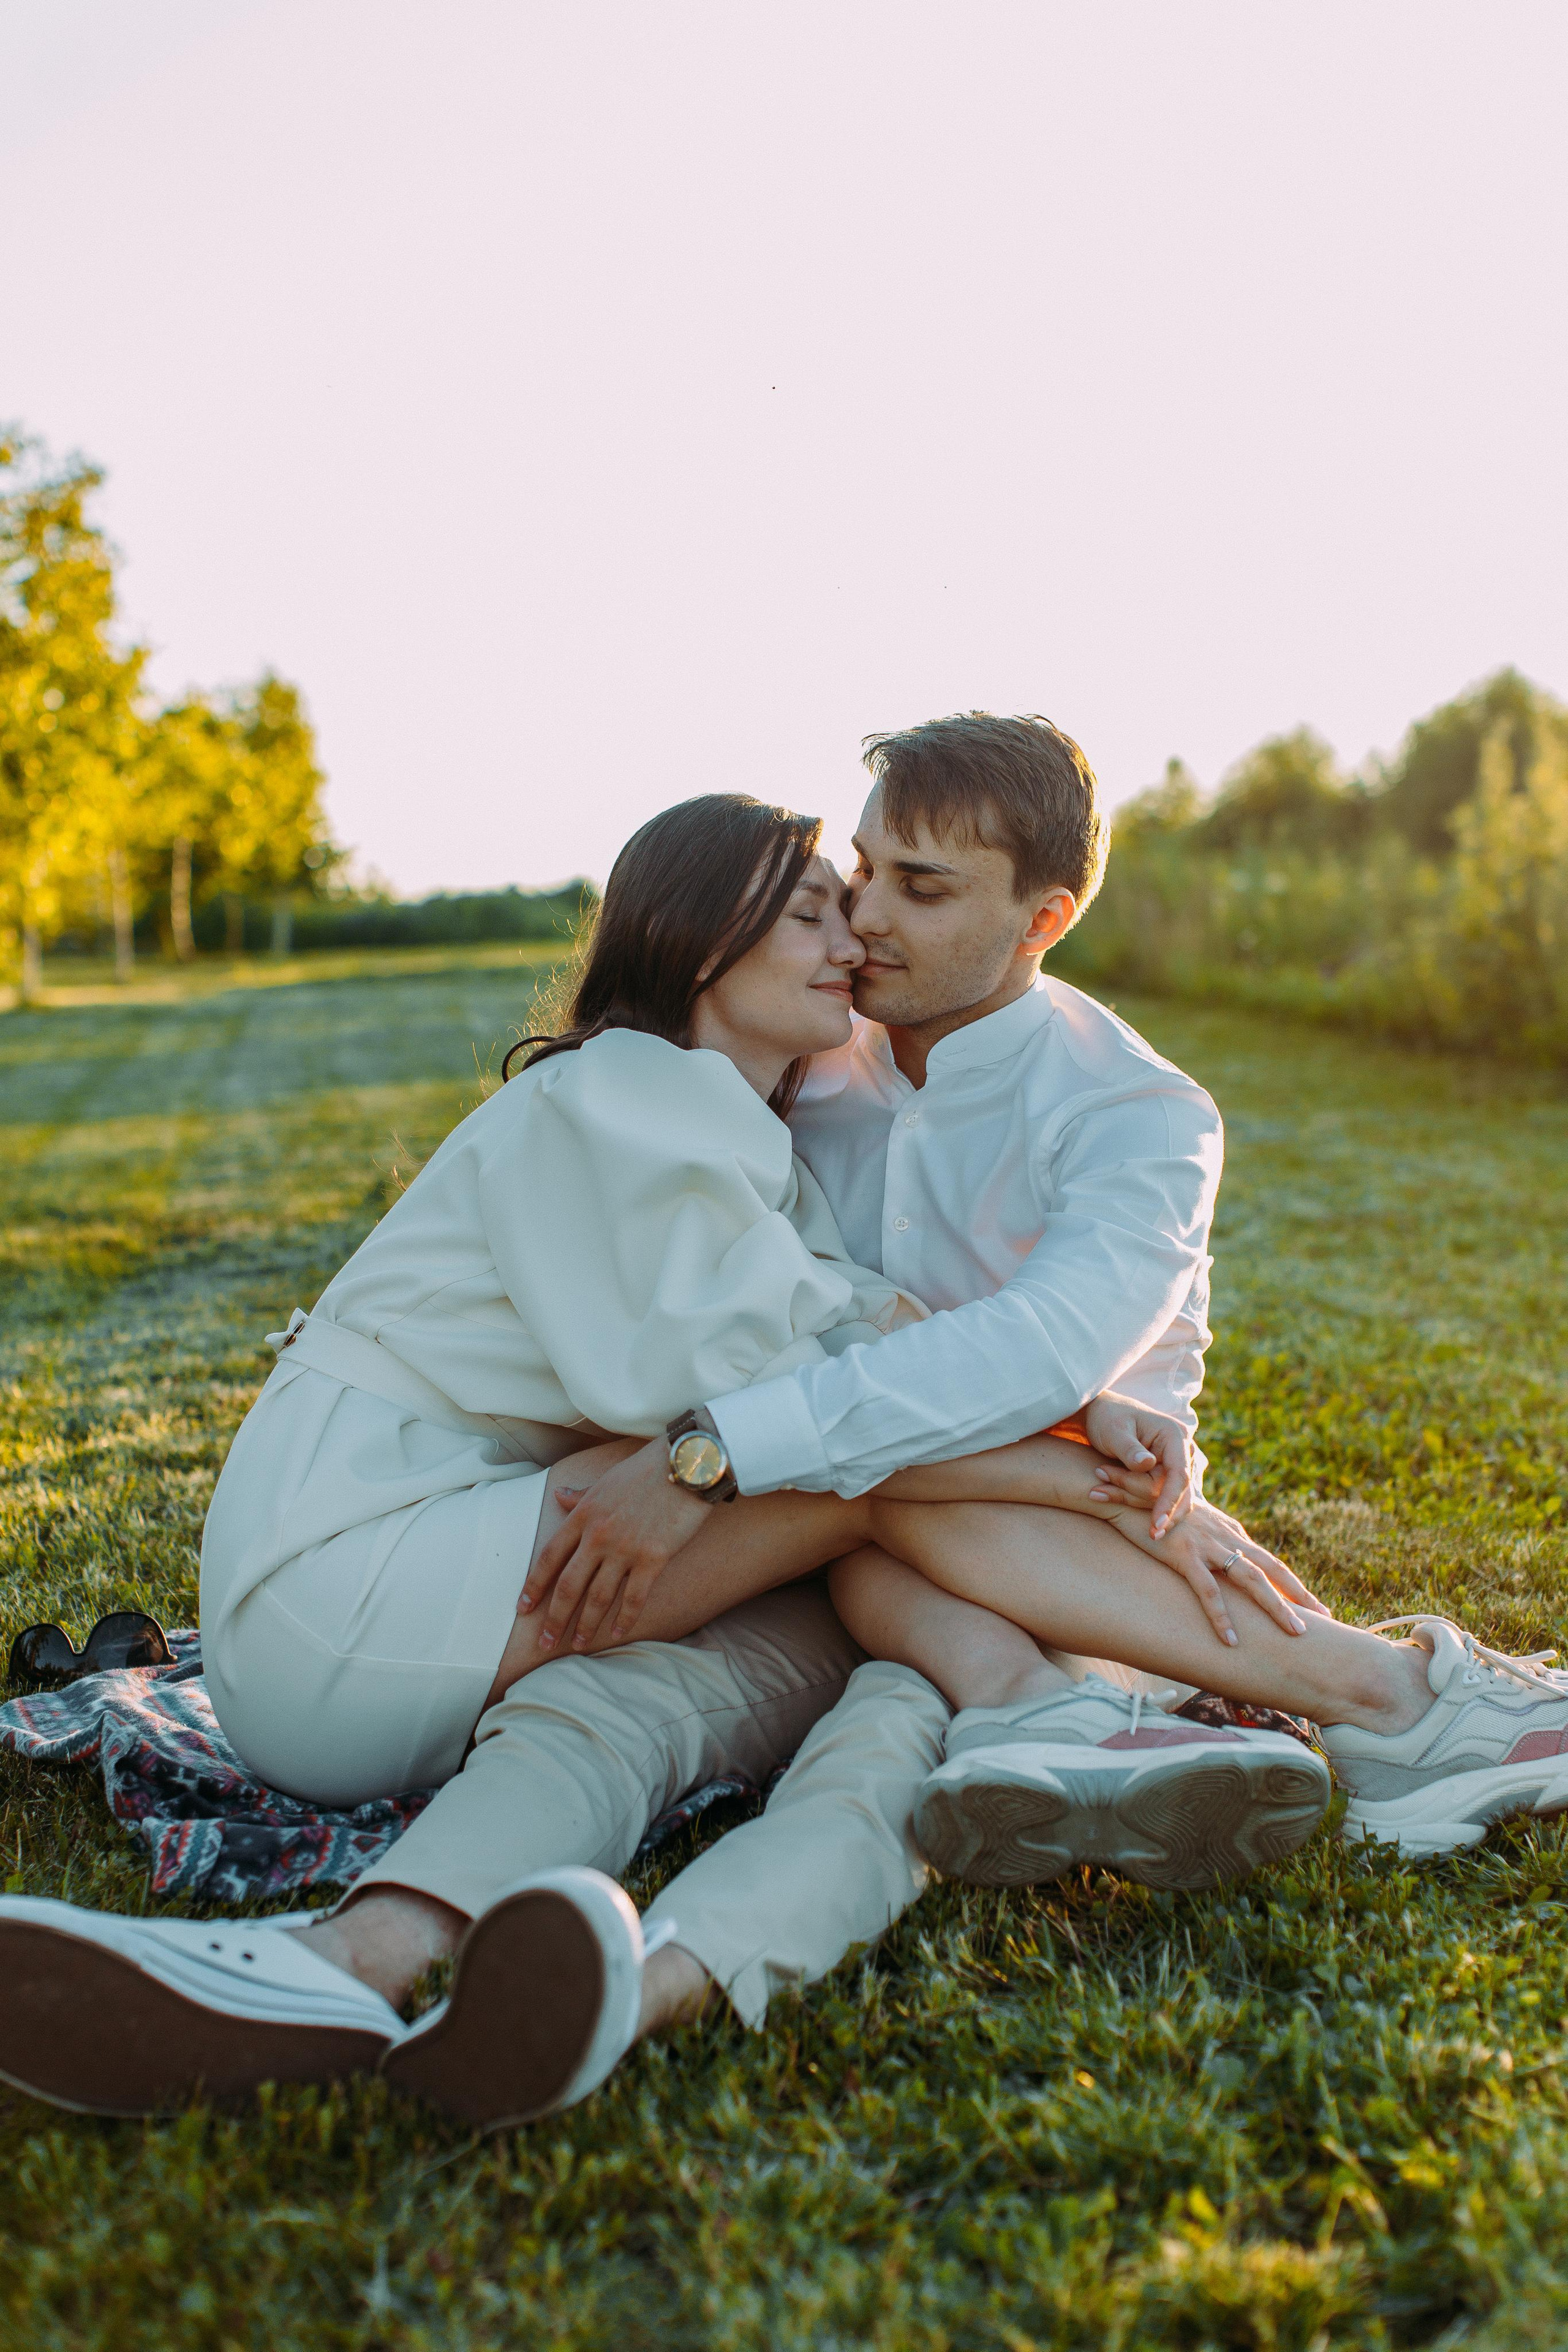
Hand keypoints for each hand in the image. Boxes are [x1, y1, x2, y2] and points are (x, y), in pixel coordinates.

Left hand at [518, 1440, 710, 1650]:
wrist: (686, 1464)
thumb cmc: (646, 1469)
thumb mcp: (605, 1480)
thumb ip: (580, 1495)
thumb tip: (558, 1496)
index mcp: (583, 1515)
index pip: (549, 1558)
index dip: (534, 1586)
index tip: (523, 1609)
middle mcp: (598, 1536)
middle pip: (568, 1586)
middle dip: (555, 1618)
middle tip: (546, 1643)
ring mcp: (625, 1549)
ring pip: (598, 1597)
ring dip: (585, 1625)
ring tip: (578, 1645)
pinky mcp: (653, 1558)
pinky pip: (634, 1598)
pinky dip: (624, 1620)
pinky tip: (616, 1635)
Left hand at [1082, 1392, 1195, 1536]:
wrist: (1102, 1414)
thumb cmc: (1107, 1417)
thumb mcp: (1113, 1431)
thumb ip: (1128, 1448)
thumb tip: (1147, 1464)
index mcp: (1175, 1436)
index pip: (1179, 1476)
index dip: (1169, 1502)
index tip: (1156, 1526)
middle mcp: (1182, 1452)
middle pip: (1170, 1492)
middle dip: (1135, 1495)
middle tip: (1098, 1490)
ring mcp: (1175, 1465)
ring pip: (1160, 1498)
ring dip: (1127, 1496)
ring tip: (1097, 1489)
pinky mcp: (1165, 1476)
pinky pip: (1152, 1497)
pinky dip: (1128, 1497)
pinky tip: (1103, 1493)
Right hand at [1105, 1494, 1332, 1646]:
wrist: (1125, 1490)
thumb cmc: (1154, 1506)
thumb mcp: (1188, 1522)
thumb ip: (1209, 1536)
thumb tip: (1221, 1553)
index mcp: (1228, 1532)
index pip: (1267, 1561)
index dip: (1291, 1583)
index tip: (1313, 1605)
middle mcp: (1224, 1537)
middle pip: (1271, 1569)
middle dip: (1299, 1595)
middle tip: (1326, 1618)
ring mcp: (1206, 1546)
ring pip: (1250, 1580)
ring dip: (1275, 1607)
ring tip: (1296, 1634)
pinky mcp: (1183, 1555)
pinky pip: (1207, 1591)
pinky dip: (1221, 1617)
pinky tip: (1231, 1640)